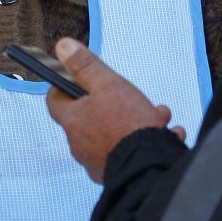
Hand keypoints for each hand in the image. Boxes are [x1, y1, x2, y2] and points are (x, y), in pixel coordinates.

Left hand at [45, 38, 185, 182]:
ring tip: (159, 117)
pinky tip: (166, 136)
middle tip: (133, 97)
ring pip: (113, 134)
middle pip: (90, 116)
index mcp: (73, 121)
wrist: (147, 168)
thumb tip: (63, 47)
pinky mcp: (117, 173)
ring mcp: (97, 162)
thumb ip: (87, 66)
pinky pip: (128, 152)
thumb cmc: (127, 126)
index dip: (65, 85)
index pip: (55, 99)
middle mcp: (80, 144)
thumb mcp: (108, 85)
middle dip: (114, 103)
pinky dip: (144, 142)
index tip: (79, 77)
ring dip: (135, 122)